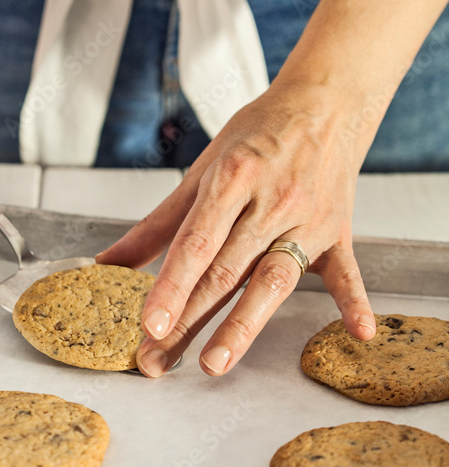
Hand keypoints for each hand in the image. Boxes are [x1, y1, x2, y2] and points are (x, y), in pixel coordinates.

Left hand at [97, 84, 377, 377]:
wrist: (325, 103)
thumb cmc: (258, 137)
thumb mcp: (203, 169)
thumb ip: (158, 223)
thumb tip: (108, 262)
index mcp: (233, 178)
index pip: (196, 242)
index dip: (171, 285)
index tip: (149, 324)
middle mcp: (271, 202)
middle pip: (225, 271)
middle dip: (188, 320)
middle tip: (156, 361)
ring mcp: (307, 220)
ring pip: (273, 279)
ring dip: (244, 325)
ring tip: (213, 363)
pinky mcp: (338, 234)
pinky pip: (347, 272)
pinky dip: (354, 302)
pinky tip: (358, 333)